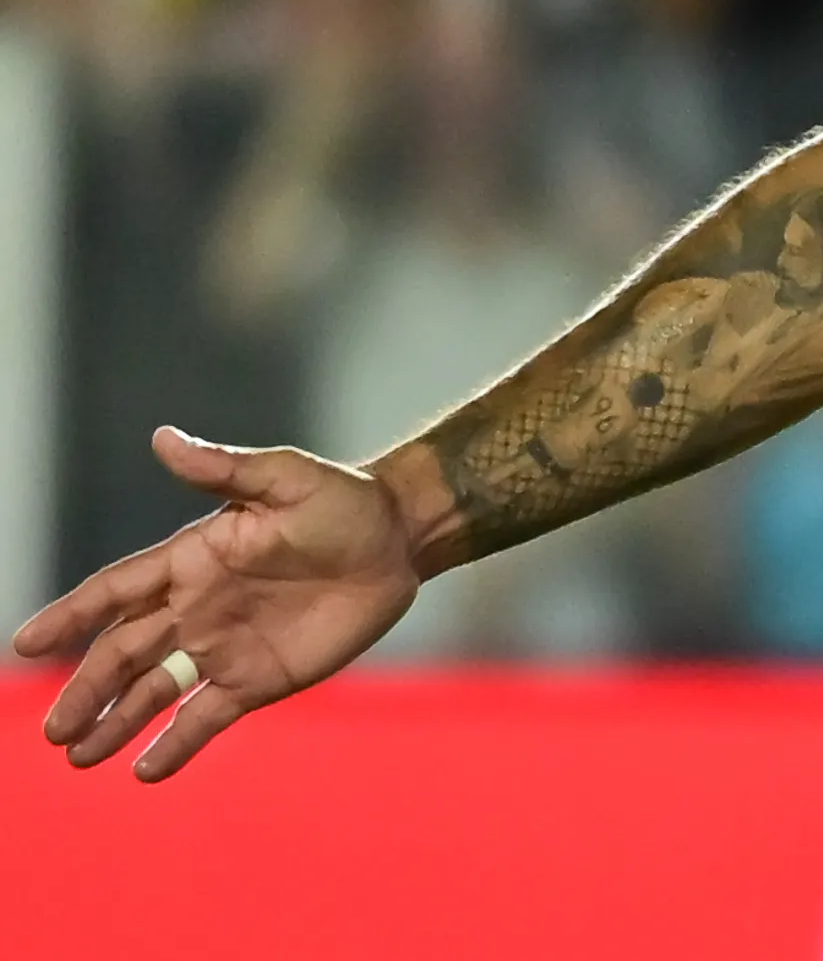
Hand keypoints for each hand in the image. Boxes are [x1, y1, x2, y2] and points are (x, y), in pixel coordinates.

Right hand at [13, 428, 418, 780]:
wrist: (399, 541)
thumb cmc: (342, 501)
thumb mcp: (286, 479)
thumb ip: (224, 469)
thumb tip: (163, 437)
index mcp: (190, 560)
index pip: (115, 591)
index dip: (70, 616)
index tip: (26, 644)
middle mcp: (194, 608)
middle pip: (122, 654)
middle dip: (85, 690)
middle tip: (53, 729)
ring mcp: (222, 648)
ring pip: (153, 693)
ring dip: (115, 723)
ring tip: (78, 756)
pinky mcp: (257, 679)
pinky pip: (205, 718)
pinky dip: (175, 746)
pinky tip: (143, 771)